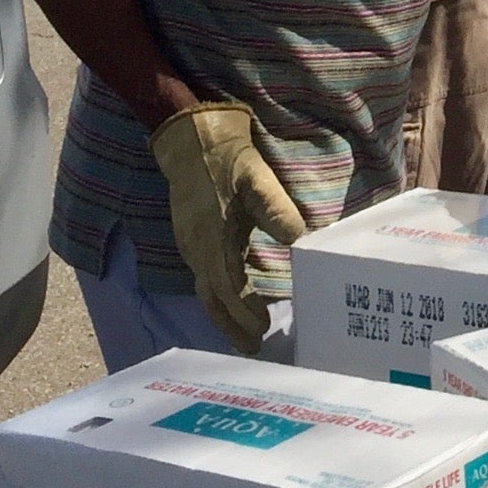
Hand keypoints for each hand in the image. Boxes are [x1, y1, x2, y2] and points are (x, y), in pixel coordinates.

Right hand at [149, 102, 307, 353]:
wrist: (189, 139)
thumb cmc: (227, 158)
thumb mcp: (257, 178)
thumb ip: (277, 210)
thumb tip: (298, 242)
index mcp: (213, 238)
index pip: (229, 286)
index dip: (245, 310)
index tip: (264, 327)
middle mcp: (197, 249)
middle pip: (212, 300)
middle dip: (232, 326)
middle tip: (254, 348)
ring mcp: (191, 246)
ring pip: (206, 292)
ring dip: (224, 316)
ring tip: (245, 336)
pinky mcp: (192, 240)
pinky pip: (204, 280)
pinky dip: (218, 298)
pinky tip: (233, 303)